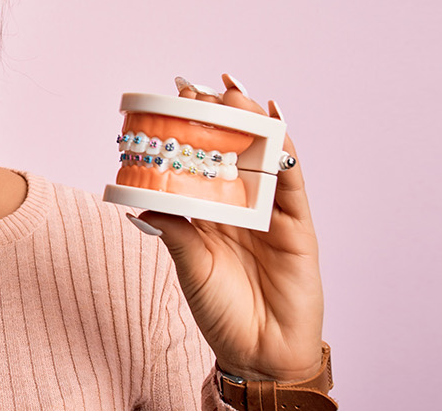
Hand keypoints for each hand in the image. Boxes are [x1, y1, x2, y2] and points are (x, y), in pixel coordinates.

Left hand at [135, 74, 325, 382]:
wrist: (260, 353)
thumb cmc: (221, 312)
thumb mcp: (189, 266)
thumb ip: (175, 230)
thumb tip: (144, 198)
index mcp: (209, 211)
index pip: (198, 159)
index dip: (188, 129)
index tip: (169, 98)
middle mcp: (240, 204)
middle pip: (230, 148)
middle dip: (215, 115)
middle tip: (196, 89)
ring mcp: (270, 211)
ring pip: (262, 155)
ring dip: (249, 122)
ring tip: (232, 95)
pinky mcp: (297, 224)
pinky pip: (293, 179)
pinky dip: (287, 149)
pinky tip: (278, 121)